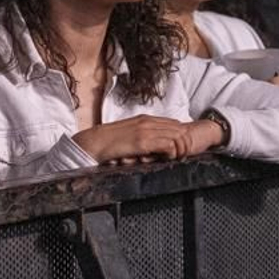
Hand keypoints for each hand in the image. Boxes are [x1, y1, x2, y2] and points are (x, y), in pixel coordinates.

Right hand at [74, 115, 193, 162]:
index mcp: (145, 119)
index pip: (175, 123)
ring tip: (177, 159)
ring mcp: (145, 130)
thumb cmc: (109, 142)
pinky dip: (172, 153)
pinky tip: (168, 159)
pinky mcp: (142, 142)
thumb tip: (154, 147)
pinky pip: (167, 144)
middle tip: (183, 156)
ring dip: (181, 149)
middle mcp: (148, 121)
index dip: (182, 136)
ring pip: (177, 136)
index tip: (182, 149)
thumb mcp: (128, 135)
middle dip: (185, 143)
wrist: (93, 143)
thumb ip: (142, 136)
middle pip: (180, 128)